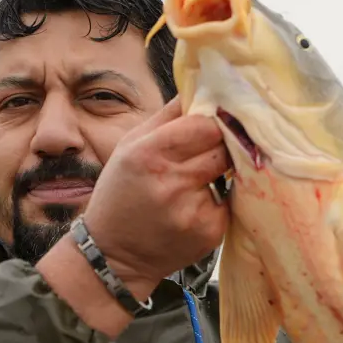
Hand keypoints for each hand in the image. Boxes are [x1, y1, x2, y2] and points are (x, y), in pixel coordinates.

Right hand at [81, 95, 230, 298]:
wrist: (114, 255)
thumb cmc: (121, 194)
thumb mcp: (128, 147)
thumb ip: (166, 117)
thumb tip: (200, 87)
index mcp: (149, 154)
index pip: (206, 125)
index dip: (213, 122)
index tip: (213, 124)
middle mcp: (172, 181)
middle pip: (223, 148)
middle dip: (220, 146)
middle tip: (210, 151)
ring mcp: (193, 209)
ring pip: (229, 174)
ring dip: (219, 173)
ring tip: (194, 182)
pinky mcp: (209, 232)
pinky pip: (228, 202)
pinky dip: (218, 201)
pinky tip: (194, 207)